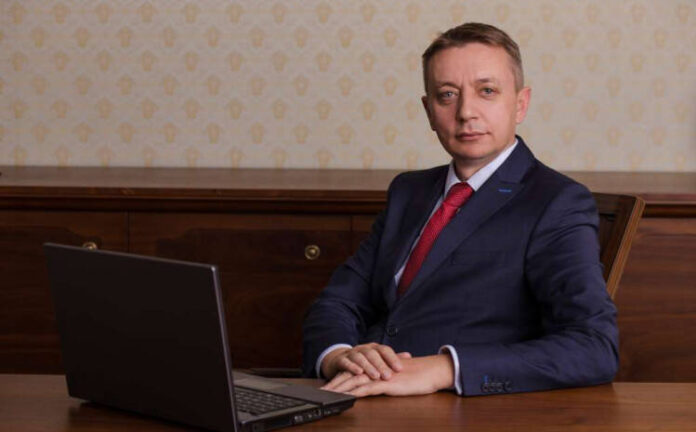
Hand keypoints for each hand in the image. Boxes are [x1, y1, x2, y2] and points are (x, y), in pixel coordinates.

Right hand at [320, 343, 411, 380]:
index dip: (392, 358)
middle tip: (388, 376)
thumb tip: (409, 356)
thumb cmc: (364, 362)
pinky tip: (358, 372)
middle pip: (373, 354)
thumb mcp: (377, 359)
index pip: (384, 350)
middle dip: (381, 365)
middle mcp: (363, 348)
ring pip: (360, 357)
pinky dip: (352, 366)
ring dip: (368, 366)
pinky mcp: (341, 360)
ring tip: (375, 376)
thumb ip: (391, 358)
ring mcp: (352, 353)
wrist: (340, 360)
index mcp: (373, 348)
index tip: (400, 369)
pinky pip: (346, 362)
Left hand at [321, 354, 454, 396]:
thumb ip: (389, 378)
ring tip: (327, 395)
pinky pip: (366, 388)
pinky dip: (354, 392)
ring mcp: (379, 376)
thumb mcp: (399, 377)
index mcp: (376, 368)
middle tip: (320, 392)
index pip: (354, 372)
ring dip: (339, 389)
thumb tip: (382, 381)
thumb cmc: (418, 376)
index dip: (340, 379)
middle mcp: (375, 370)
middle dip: (334, 384)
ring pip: (354, 382)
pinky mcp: (385, 383)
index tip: (328, 386)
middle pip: (349, 376)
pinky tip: (345, 396)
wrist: (431, 371)